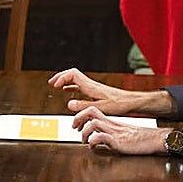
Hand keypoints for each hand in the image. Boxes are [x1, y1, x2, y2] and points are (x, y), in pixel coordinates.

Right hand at [48, 69, 173, 116]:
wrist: (131, 102)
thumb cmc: (119, 105)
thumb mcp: (101, 108)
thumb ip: (84, 106)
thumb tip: (68, 103)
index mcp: (91, 86)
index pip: (72, 74)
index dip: (62, 78)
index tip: (55, 86)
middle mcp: (91, 84)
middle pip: (72, 74)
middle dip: (60, 76)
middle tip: (51, 82)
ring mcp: (93, 87)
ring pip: (75, 78)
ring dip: (64, 80)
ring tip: (56, 85)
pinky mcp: (95, 91)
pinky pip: (79, 85)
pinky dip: (71, 85)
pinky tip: (68, 90)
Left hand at [72, 104, 170, 154]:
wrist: (154, 139)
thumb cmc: (140, 138)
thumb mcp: (121, 133)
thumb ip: (109, 133)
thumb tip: (97, 139)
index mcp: (111, 121)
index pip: (92, 110)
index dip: (81, 115)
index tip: (76, 125)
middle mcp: (111, 124)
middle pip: (91, 111)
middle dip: (78, 118)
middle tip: (75, 128)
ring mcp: (114, 132)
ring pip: (93, 124)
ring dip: (85, 133)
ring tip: (85, 141)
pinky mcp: (118, 142)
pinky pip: (101, 137)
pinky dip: (93, 142)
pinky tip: (93, 147)